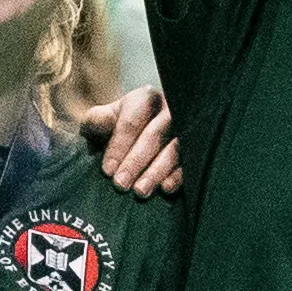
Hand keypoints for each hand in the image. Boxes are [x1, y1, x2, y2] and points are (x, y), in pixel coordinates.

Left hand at [90, 85, 182, 199]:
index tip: (107, 171)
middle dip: (136, 161)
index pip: (132, 121)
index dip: (118, 146)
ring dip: (156, 171)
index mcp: (145, 99)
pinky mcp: (195, 150)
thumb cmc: (115, 130)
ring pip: (175, 149)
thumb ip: (96, 120)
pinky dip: (178, 176)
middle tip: (120, 184)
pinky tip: (165, 189)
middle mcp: (169, 110)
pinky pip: (190, 162)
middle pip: (154, 135)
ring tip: (140, 191)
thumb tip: (101, 123)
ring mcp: (185, 129)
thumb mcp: (101, 122)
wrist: (133, 141)